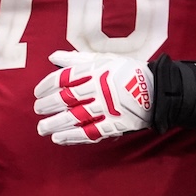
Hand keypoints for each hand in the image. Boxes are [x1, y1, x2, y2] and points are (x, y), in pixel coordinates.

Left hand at [33, 50, 152, 144]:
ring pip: (75, 117)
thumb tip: (52, 57)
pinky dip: (73, 137)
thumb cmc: (127, 72)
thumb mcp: (103, 60)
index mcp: (95, 71)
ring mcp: (107, 109)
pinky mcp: (115, 125)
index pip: (63, 79)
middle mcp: (99, 90)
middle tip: (37, 109)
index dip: (47, 86)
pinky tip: (59, 138)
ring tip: (42, 128)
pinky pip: (90, 132)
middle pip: (66, 99)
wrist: (158, 90)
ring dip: (55, 124)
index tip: (37, 93)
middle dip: (48, 105)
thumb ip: (76, 59)